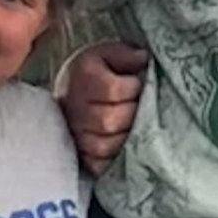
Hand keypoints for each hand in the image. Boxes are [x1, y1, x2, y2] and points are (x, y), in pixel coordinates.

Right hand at [61, 41, 147, 173]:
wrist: (75, 90)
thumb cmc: (101, 70)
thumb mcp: (111, 53)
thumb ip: (127, 54)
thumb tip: (143, 58)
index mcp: (84, 76)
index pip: (112, 89)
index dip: (132, 88)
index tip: (137, 83)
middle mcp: (74, 106)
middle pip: (108, 120)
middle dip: (131, 114)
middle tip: (139, 106)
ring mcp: (75, 132)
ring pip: (104, 145)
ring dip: (126, 136)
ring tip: (133, 124)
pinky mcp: (81, 153)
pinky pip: (98, 163)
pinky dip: (114, 157)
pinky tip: (124, 144)